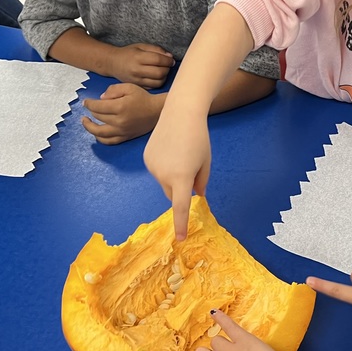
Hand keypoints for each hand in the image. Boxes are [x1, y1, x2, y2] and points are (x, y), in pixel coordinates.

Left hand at [81, 84, 162, 144]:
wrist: (157, 111)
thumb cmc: (143, 98)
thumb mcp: (129, 87)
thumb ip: (113, 90)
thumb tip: (101, 98)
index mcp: (120, 107)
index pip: (97, 106)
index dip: (89, 103)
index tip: (85, 102)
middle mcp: (119, 121)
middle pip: (98, 117)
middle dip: (90, 111)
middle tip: (88, 108)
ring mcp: (122, 131)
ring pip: (100, 132)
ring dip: (90, 127)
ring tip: (85, 122)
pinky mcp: (125, 137)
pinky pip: (109, 141)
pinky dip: (100, 139)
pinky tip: (96, 134)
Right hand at [105, 44, 174, 87]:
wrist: (113, 63)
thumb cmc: (128, 53)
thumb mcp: (141, 46)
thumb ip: (156, 50)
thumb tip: (169, 57)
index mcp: (138, 57)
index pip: (158, 60)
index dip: (168, 60)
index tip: (171, 60)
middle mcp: (137, 70)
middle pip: (159, 72)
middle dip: (167, 69)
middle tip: (167, 65)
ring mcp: (137, 80)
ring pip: (158, 82)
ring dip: (164, 76)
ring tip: (162, 71)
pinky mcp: (137, 86)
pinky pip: (153, 87)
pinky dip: (158, 82)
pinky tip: (156, 77)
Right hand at [143, 108, 209, 239]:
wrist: (180, 112)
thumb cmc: (198, 137)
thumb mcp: (205, 162)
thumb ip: (201, 182)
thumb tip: (195, 195)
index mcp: (180, 178)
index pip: (180, 207)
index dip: (180, 223)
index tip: (179, 238)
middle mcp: (163, 175)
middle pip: (172, 193)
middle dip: (180, 188)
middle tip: (191, 168)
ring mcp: (152, 167)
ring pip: (164, 182)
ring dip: (172, 176)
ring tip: (180, 153)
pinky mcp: (146, 159)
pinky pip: (157, 170)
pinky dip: (164, 166)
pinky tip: (170, 149)